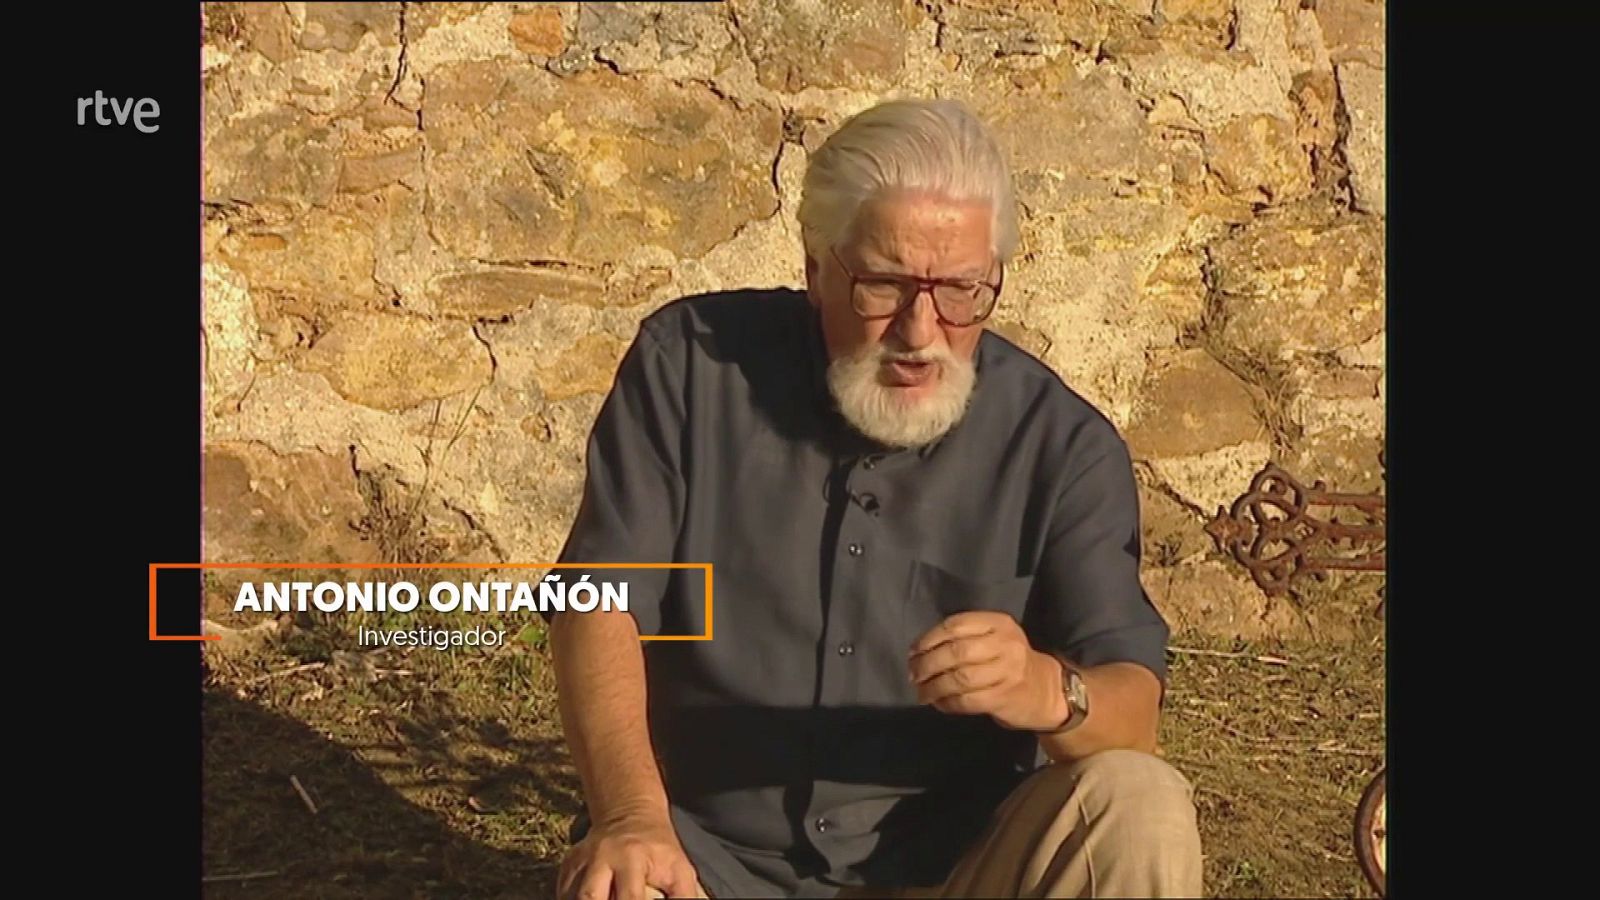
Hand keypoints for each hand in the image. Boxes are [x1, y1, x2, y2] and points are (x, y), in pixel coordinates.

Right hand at [557, 812, 701, 899]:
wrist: (630, 813)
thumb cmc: (660, 848)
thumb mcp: (680, 869)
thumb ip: (683, 899)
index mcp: (632, 858)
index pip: (629, 898)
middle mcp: (602, 858)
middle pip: (589, 897)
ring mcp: (581, 860)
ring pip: (572, 895)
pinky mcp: (568, 864)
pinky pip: (564, 892)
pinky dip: (572, 899)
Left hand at [908, 611, 1066, 731]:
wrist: (1047, 690)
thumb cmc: (1011, 661)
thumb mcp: (996, 638)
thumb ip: (966, 637)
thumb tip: (921, 651)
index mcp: (999, 623)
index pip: (956, 624)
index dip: (929, 638)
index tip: (913, 652)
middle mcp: (1005, 644)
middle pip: (956, 651)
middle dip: (927, 664)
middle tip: (913, 674)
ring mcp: (1007, 672)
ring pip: (959, 678)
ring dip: (933, 686)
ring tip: (921, 692)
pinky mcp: (1004, 698)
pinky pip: (967, 701)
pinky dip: (947, 703)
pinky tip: (939, 703)